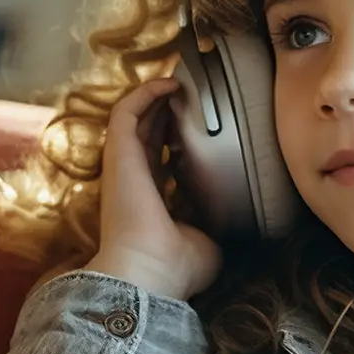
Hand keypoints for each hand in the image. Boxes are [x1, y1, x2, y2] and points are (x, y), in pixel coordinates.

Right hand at [85, 78, 220, 300]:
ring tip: (182, 81)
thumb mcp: (207, 242)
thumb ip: (214, 225)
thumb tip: (235, 220)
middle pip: (147, 134)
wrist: (149, 272)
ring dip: (155, 97)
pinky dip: (144, 94)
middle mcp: (134, 180)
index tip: (199, 125)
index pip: (161, 160)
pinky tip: (169, 83)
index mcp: (152, 200)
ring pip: (134, 118)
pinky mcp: (118, 153)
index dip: (177, 139)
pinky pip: (125, 112)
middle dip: (167, 111)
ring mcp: (123, 165)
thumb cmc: (175, 266)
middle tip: (191, 93)